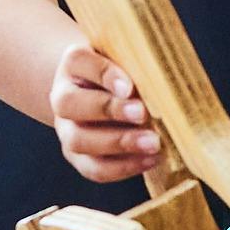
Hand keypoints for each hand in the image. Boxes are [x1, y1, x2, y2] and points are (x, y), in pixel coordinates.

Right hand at [50, 37, 160, 182]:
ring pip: (78, 140)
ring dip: (118, 143)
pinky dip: (123, 167)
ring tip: (153, 143)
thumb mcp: (131, 61)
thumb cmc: (128, 72)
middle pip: (69, 103)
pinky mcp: (78, 157)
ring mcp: (66, 129)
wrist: (110, 96)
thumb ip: (141, 66)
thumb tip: (167, 86)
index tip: (130, 87)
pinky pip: (93, 168)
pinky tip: (150, 159)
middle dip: (108, 110)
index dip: (104, 74)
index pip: (79, 61)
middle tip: (143, 114)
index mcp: (74, 63)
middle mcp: (62, 96)